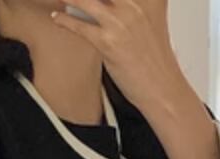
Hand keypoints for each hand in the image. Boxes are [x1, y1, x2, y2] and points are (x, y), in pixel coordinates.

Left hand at [51, 0, 185, 112]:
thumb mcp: (151, 21)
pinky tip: (57, 17)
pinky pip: (79, 26)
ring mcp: (121, 22)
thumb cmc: (156, 60)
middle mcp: (136, 4)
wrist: (161, 89)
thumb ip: (133, 6)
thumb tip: (108, 4)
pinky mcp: (108, 42)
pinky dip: (64, 20)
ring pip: (84, 0)